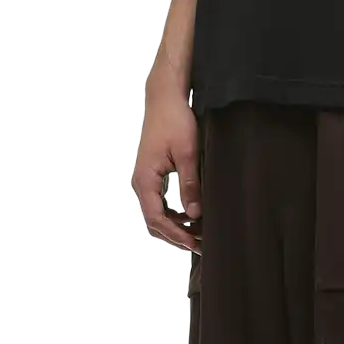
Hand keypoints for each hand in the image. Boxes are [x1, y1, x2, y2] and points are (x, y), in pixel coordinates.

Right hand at [131, 62, 201, 253]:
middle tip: (202, 244)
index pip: (157, 218)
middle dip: (176, 236)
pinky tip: (192, 216)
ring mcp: (145, 180)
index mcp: (146, 179)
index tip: (196, 242)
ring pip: (156, 214)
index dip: (176, 234)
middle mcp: (141, 183)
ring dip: (176, 226)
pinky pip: (160, 203)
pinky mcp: (152, 176)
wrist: (165, 99)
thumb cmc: (175, 121)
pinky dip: (174, 214)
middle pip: (154, 222)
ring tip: (200, 233)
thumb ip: (190, 184)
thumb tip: (195, 213)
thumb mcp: (188, 153)